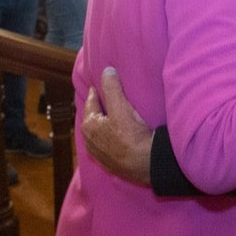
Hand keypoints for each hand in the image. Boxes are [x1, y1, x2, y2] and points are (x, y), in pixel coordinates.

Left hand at [81, 68, 152, 185]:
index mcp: (89, 125)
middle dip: (99, 108)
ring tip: (114, 116)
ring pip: (99, 132)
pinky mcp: (109, 163)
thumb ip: (112, 88)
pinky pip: (106, 144)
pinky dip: (110, 137)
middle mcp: (89, 140)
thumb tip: (106, 70)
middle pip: (93, 118)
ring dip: (104, 124)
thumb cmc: (132, 136)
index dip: (97, 91)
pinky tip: (119, 136)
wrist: (146, 165)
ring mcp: (99, 154)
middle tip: (108, 98)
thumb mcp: (122, 107)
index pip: (91, 101)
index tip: (101, 84)